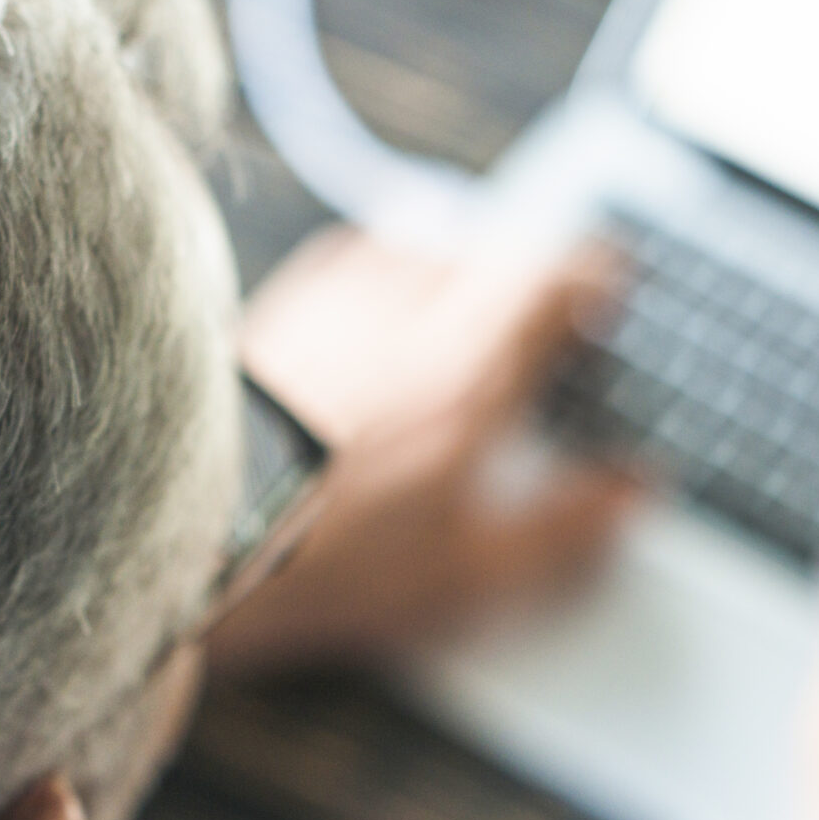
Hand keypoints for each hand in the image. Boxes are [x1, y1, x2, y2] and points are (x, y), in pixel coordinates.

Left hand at [203, 229, 640, 672]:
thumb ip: (562, 526)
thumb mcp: (466, 572)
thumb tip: (635, 492)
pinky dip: (383, 276)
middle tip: (544, 316)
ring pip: (421, 247)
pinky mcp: (279, 306)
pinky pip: (351, 260)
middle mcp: (404, 312)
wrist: (183, 533)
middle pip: (491, 250)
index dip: (596, 275)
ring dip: (455, 271)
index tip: (614, 287)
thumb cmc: (322, 560)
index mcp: (468, 370)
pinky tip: (379, 316)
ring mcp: (335, 300)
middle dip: (527, 277)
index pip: (556, 278)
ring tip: (465, 317)